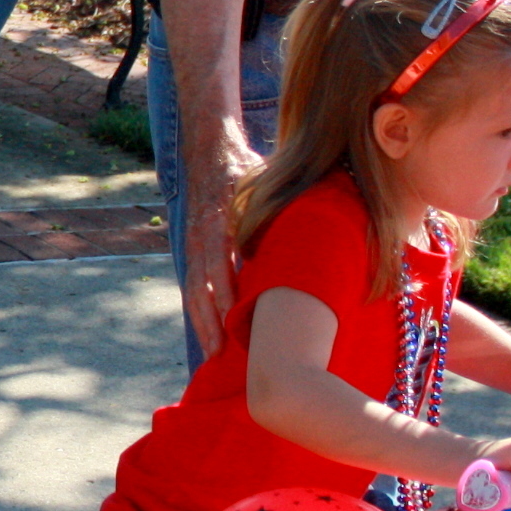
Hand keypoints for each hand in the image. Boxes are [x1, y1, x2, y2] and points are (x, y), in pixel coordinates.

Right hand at [178, 140, 261, 357]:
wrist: (207, 155)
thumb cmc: (242, 170)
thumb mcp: (260, 182)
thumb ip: (277, 207)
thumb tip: (319, 226)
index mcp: (216, 221)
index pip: (217, 261)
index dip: (225, 290)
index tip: (235, 317)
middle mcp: (199, 238)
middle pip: (200, 286)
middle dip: (208, 320)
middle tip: (219, 352)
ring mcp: (192, 248)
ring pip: (193, 292)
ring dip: (202, 324)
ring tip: (213, 355)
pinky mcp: (192, 254)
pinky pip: (193, 289)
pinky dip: (200, 314)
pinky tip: (211, 336)